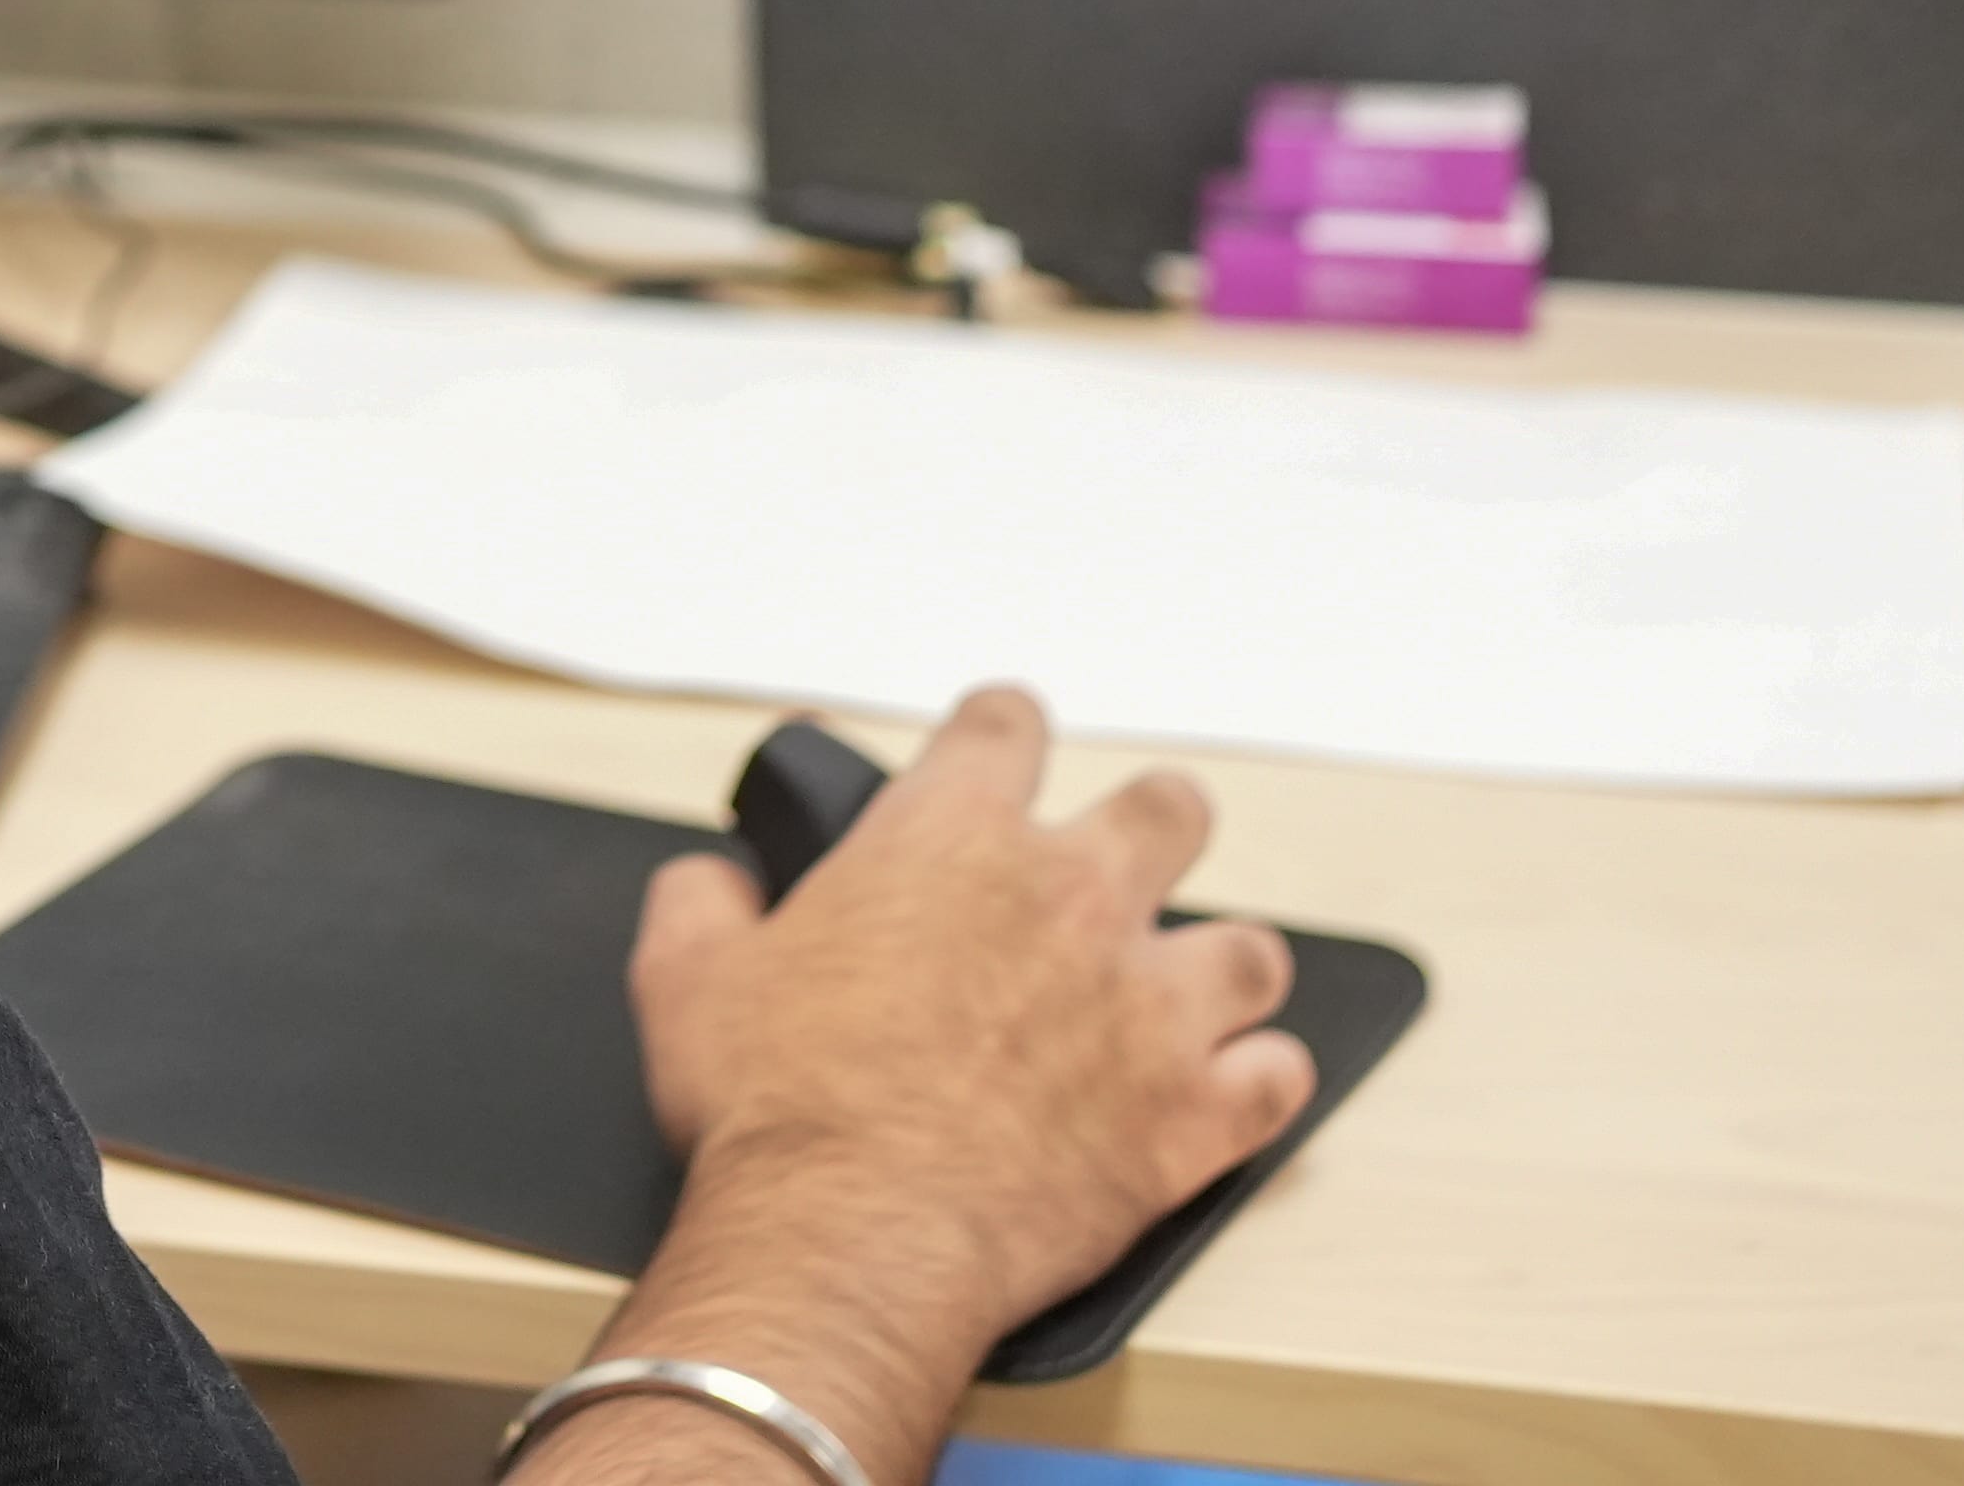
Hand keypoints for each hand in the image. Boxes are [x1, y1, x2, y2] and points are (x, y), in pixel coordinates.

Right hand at [551, 687, 1309, 1483]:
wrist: (849, 1239)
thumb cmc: (777, 1110)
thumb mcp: (686, 977)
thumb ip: (702, 903)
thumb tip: (711, 882)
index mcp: (947, 839)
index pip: (1004, 726)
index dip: (1000, 733)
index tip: (999, 748)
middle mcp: (1068, 898)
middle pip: (1169, 809)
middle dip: (1154, 827)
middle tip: (1122, 868)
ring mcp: (1146, 1006)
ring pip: (1249, 949)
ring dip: (1221, 969)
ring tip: (1187, 995)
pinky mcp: (1191, 1116)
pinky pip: (1277, 1079)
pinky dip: (1258, 1086)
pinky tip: (1227, 1097)